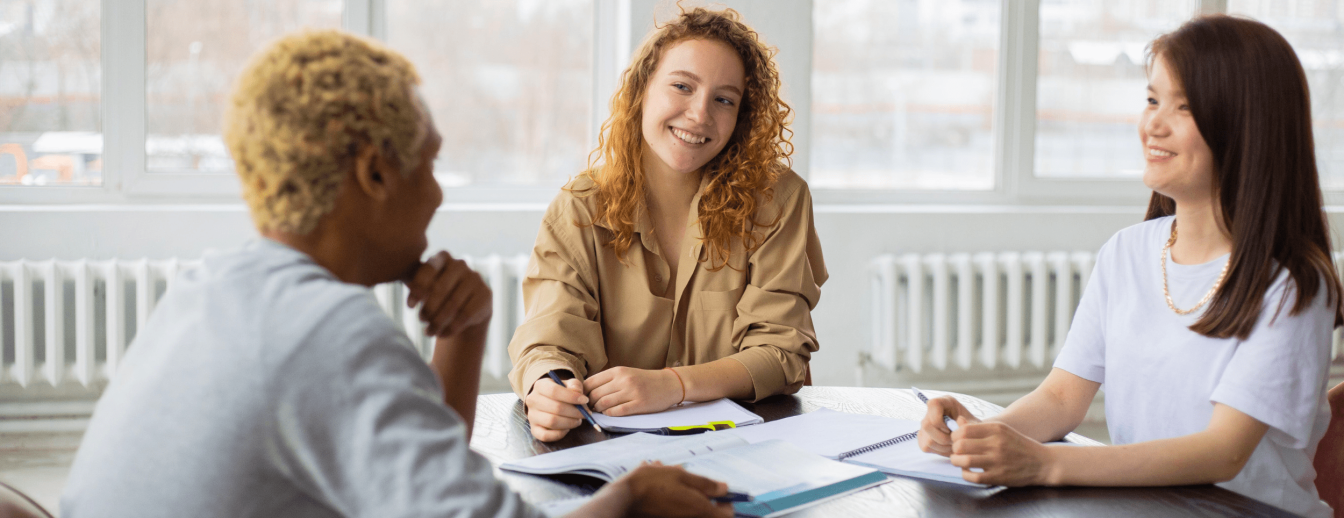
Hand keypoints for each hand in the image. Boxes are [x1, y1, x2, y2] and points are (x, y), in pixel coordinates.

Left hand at [404, 251, 491, 337]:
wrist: (467, 304)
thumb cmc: (437, 292)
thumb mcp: (423, 284)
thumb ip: (412, 280)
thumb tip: (397, 283)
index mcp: (442, 257)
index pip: (428, 270)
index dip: (417, 289)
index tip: (409, 307)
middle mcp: (460, 264)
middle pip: (441, 289)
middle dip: (428, 308)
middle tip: (421, 320)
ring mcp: (475, 278)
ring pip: (453, 304)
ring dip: (438, 321)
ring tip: (428, 332)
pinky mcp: (485, 294)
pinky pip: (465, 314)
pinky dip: (451, 328)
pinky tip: (441, 334)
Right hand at [525, 375, 586, 441]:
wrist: (550, 402)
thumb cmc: (562, 393)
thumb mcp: (569, 384)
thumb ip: (575, 386)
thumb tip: (578, 394)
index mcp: (540, 386)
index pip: (554, 391)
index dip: (572, 397)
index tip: (585, 400)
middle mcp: (532, 400)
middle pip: (556, 407)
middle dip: (575, 412)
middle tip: (585, 414)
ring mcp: (532, 416)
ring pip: (552, 422)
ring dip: (569, 422)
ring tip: (577, 420)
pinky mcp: (534, 430)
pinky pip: (546, 436)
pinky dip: (560, 433)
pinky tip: (567, 428)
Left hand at [584, 367, 682, 416]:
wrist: (669, 383)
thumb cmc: (645, 380)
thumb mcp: (626, 373)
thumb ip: (609, 380)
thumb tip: (587, 391)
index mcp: (618, 371)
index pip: (590, 382)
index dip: (583, 392)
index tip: (583, 398)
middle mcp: (623, 380)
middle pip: (595, 394)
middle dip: (589, 403)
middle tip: (590, 408)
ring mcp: (632, 392)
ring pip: (604, 403)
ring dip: (598, 410)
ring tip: (599, 411)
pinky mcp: (639, 404)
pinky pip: (617, 411)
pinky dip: (609, 414)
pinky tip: (610, 413)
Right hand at [613, 462, 732, 517]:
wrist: (624, 498)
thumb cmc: (652, 484)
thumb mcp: (681, 476)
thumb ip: (706, 484)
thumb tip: (724, 488)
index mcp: (699, 510)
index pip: (726, 515)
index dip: (726, 503)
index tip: (719, 492)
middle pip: (707, 511)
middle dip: (700, 493)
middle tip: (687, 478)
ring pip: (690, 507)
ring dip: (684, 491)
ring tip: (668, 474)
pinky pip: (677, 509)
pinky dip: (673, 497)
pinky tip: (659, 481)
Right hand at [918, 395, 979, 456]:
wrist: (970, 436)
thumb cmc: (972, 428)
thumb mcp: (975, 424)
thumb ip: (969, 423)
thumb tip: (959, 420)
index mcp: (944, 402)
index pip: (933, 404)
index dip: (940, 419)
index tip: (951, 427)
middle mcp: (930, 412)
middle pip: (927, 425)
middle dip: (944, 437)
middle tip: (955, 439)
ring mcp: (924, 425)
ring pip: (928, 440)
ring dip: (944, 446)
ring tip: (954, 445)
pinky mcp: (922, 438)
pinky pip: (926, 447)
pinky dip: (939, 451)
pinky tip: (948, 448)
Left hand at [949, 418, 1053, 485]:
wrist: (1043, 462)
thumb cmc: (1018, 445)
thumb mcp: (1002, 430)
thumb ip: (979, 426)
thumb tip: (958, 422)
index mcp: (996, 429)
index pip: (963, 430)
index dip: (955, 436)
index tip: (957, 440)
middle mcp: (996, 443)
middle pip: (960, 445)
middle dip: (954, 449)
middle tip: (957, 452)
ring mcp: (998, 461)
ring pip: (964, 461)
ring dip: (956, 462)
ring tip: (959, 461)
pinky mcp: (999, 476)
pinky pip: (973, 477)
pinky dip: (965, 474)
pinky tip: (968, 471)